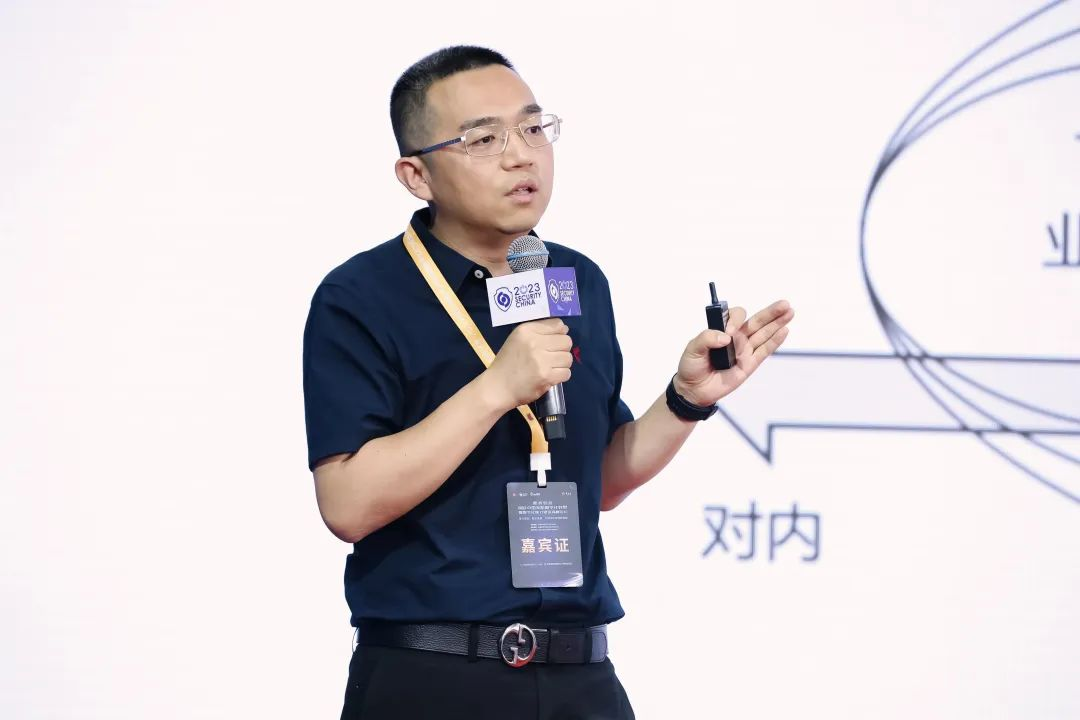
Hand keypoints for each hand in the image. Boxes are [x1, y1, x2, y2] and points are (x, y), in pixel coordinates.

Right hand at [484, 319, 573, 410]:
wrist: (498, 387)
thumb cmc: (508, 362)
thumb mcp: (517, 339)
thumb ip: (539, 331)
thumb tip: (564, 328)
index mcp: (527, 330)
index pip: (557, 324)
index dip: (559, 334)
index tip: (552, 342)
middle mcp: (534, 342)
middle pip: (566, 341)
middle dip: (562, 350)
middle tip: (551, 357)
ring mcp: (541, 360)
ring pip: (568, 358)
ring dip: (562, 364)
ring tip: (550, 367)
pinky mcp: (546, 376)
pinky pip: (566, 372)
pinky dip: (560, 375)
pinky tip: (550, 376)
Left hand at [673, 300, 793, 405]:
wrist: (693, 390)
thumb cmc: (691, 366)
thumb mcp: (692, 349)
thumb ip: (706, 338)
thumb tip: (726, 337)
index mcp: (722, 330)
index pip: (735, 316)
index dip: (735, 320)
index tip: (729, 332)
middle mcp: (736, 338)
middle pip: (756, 321)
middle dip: (771, 312)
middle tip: (784, 304)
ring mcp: (744, 351)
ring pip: (764, 334)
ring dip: (778, 323)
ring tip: (790, 311)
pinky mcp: (749, 364)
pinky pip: (764, 351)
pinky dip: (775, 341)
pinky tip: (784, 330)